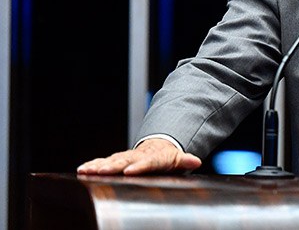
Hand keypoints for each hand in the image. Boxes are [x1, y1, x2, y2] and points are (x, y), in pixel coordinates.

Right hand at [76, 138, 201, 175]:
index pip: (148, 162)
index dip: (139, 166)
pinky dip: (93, 164)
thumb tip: (196, 161)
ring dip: (98, 165)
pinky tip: (82, 169)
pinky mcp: (117, 159)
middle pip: (125, 161)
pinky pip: (104, 161)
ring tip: (86, 170)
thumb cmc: (167, 157)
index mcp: (154, 157)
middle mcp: (137, 155)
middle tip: (101, 171)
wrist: (158, 146)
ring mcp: (126, 157)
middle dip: (113, 166)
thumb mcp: (178, 159)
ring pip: (111, 160)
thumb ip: (185, 160)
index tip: (130, 171)